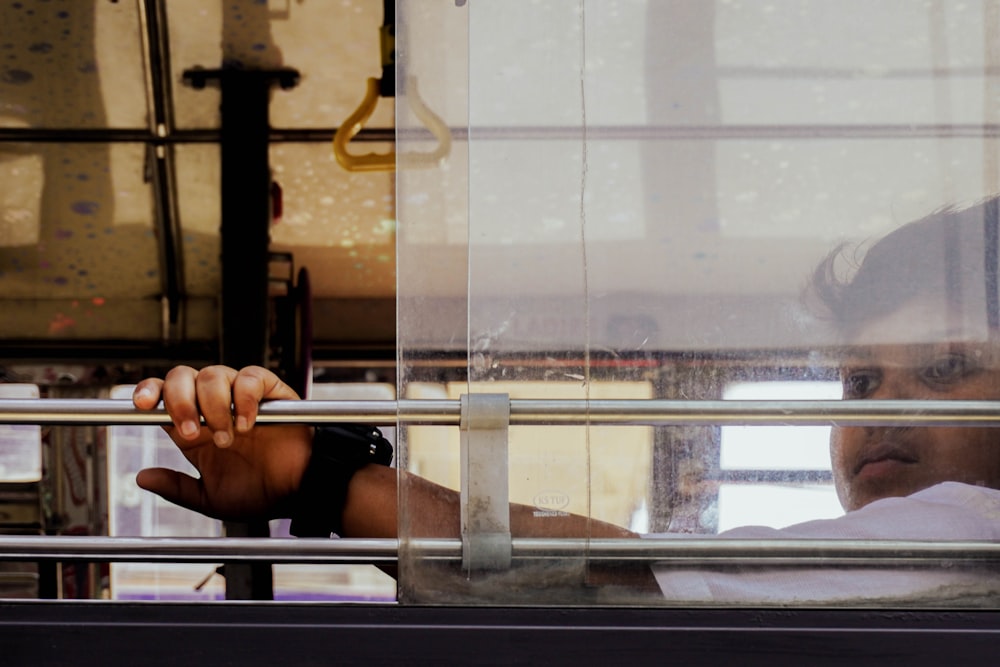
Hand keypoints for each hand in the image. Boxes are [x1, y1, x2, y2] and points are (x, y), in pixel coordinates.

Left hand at [132, 365, 312, 521]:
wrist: (298, 492)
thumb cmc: (261, 494)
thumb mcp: (210, 497)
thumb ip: (177, 488)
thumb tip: (142, 477)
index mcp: (195, 427)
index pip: (164, 394)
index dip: (149, 392)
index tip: (141, 405)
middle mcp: (215, 406)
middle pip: (182, 377)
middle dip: (179, 400)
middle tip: (190, 432)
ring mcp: (242, 397)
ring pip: (214, 374)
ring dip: (214, 406)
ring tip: (228, 438)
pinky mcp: (271, 392)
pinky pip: (251, 377)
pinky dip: (246, 398)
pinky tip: (248, 423)